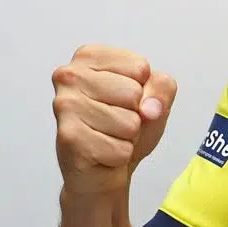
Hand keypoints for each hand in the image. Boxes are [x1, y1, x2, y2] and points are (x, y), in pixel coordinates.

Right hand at [52, 45, 177, 194]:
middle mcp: (69, 76)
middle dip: (135, 114)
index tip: (124, 99)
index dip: (143, 89)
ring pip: (129, 122)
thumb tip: (149, 108)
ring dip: (127, 136)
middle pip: (133, 93)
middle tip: (116, 121)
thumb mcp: (155, 97)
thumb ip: (163, 88)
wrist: (105, 170)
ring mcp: (65, 106)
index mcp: (89, 56)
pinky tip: (102, 153)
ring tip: (109, 135)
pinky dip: (119, 155)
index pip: (140, 67)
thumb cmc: (125, 125)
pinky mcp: (68, 137)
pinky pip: (119, 148)